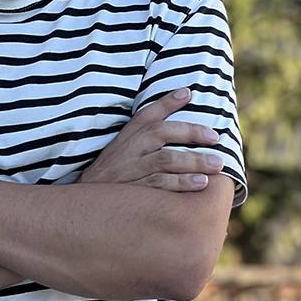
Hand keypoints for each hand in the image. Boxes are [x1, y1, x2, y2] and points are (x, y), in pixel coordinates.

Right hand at [77, 88, 222, 190]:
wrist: (84, 207)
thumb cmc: (111, 176)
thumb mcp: (119, 151)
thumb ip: (142, 135)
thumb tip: (176, 112)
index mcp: (125, 138)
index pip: (146, 115)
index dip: (166, 102)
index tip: (188, 93)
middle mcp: (127, 150)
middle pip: (160, 133)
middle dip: (189, 132)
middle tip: (214, 137)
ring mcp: (129, 171)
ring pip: (164, 160)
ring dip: (192, 161)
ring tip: (216, 163)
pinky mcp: (133, 192)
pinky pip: (160, 185)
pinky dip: (181, 184)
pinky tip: (200, 184)